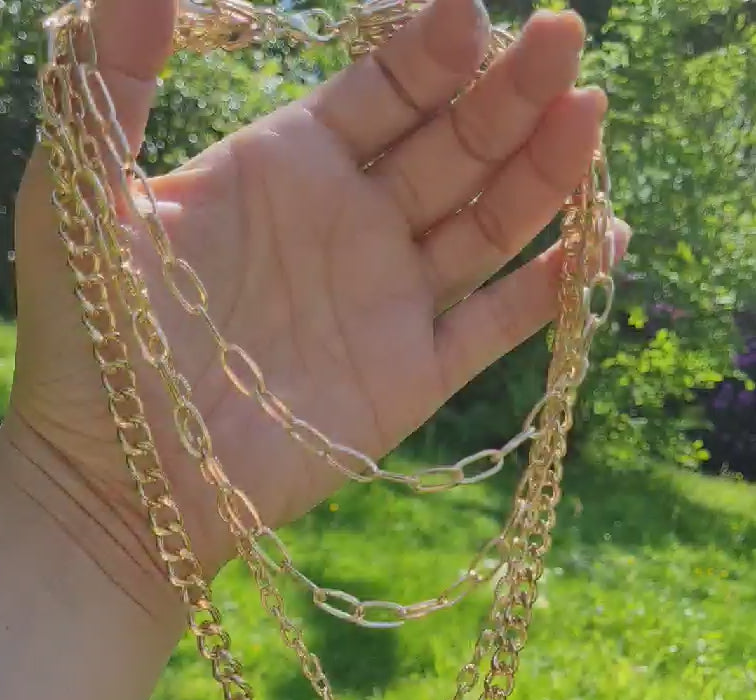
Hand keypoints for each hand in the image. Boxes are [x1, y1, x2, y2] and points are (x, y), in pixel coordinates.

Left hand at [8, 0, 627, 590]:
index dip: (430, 50)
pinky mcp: (413, 377)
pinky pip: (497, 325)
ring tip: (590, 117)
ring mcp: (388, 301)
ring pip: (487, 223)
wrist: (123, 479)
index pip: (382, 89)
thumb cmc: (92, 341)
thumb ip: (115, 79)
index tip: (472, 12)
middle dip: (508, 92)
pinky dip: (551, 288)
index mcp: (287, 166)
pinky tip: (602, 239)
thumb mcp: (82, 195)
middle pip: (452, 143)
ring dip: (542, 172)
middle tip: (565, 43)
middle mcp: (352, 224)